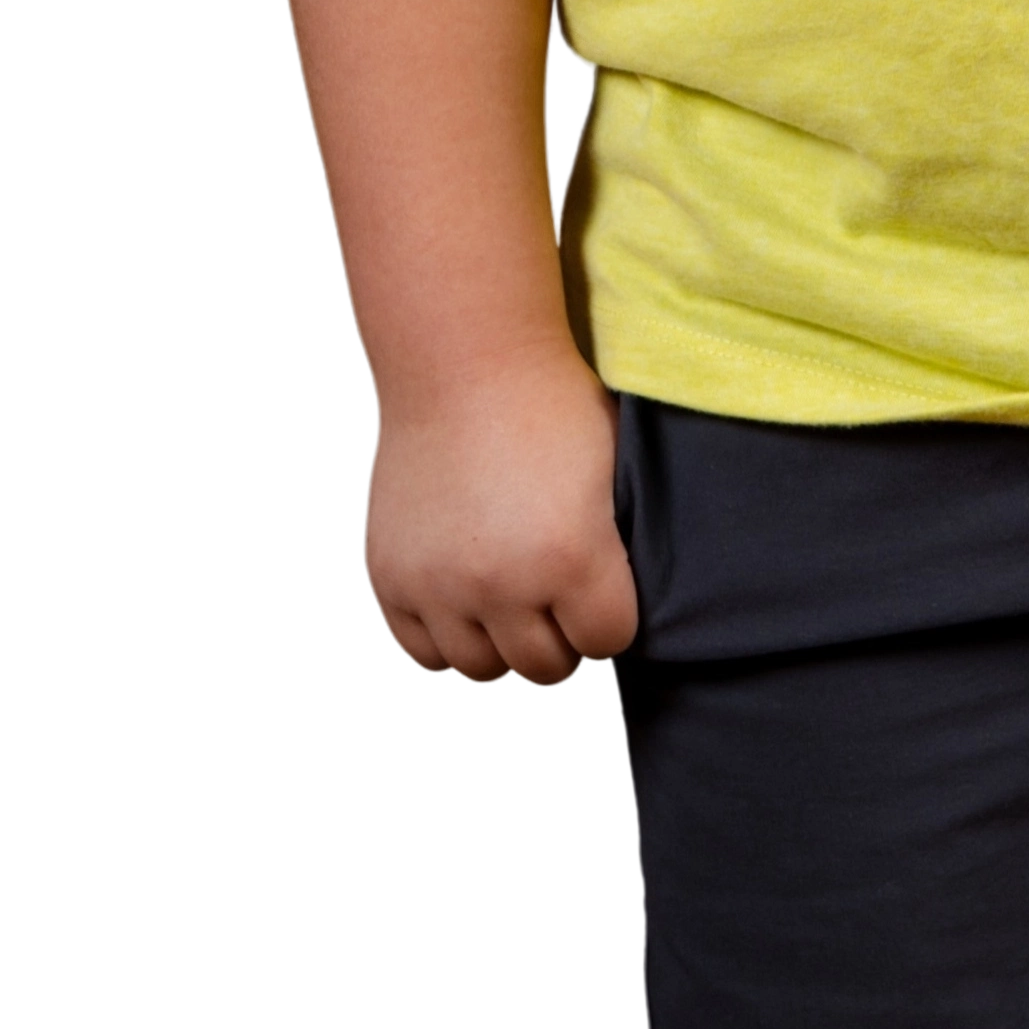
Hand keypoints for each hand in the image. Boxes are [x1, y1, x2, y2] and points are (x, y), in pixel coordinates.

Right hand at [360, 343, 639, 688]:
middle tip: (559, 605)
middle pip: (545, 666)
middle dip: (561, 638)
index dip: (612, 618)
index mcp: (571, 557)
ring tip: (512, 605)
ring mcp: (439, 584)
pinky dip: (445, 638)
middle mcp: (502, 582)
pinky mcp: (392, 576)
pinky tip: (466, 603)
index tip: (604, 595)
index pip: (608, 643)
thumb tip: (636, 606)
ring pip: (481, 668)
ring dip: (502, 645)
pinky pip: (421, 650)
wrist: (464, 360)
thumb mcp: (615, 474)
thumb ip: (623, 551)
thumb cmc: (551, 407)